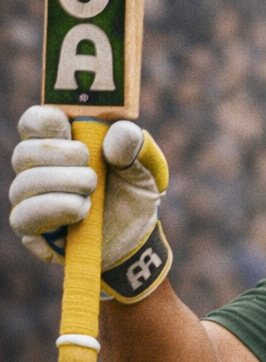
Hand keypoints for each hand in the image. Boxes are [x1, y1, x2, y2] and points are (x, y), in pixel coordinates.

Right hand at [10, 105, 171, 301]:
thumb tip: (118, 133)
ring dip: (62, 185)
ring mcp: (31, 199)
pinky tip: (80, 211)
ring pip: (23, 185)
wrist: (137, 238)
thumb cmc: (133, 193)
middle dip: (60, 157)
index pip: (34, 122)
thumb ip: (137, 146)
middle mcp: (37, 168)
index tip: (68, 128)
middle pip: (24, 153)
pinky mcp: (30, 228)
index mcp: (60, 142)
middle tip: (93, 171)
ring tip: (92, 193)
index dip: (46, 122)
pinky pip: (23, 216)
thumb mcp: (147, 168)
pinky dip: (54, 210)